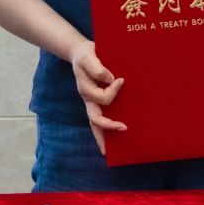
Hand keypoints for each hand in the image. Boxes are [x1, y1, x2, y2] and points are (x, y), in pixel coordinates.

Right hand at [69, 40, 125, 155]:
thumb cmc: (86, 55)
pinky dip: (102, 131)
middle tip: (124, 128)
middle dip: (107, 126)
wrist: (79, 53)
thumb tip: (111, 79)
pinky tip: (111, 139)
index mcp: (86, 89)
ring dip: (101, 137)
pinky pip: (97, 119)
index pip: (101, 97)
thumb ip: (97, 67)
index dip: (113, 91)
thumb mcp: (88, 56)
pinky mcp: (95, 101)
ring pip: (94, 123)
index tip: (121, 80)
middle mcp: (88, 99)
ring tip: (107, 151)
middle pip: (94, 118)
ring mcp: (90, 102)